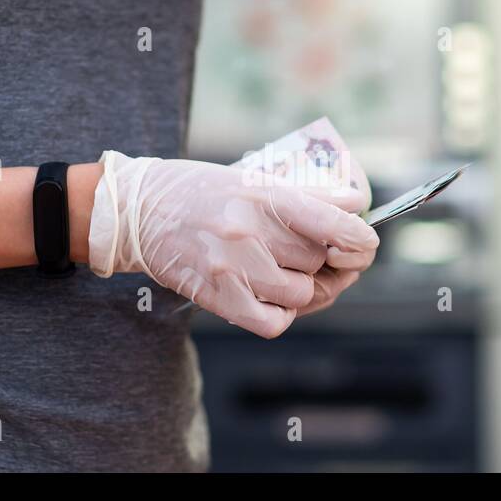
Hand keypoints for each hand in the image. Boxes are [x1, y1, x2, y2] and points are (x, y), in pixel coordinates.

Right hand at [88, 151, 378, 337]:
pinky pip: (273, 322)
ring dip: (304, 288)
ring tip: (289, 274)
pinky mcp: (218, 296)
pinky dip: (282, 314)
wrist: (136, 211)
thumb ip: (307, 195)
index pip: (337, 226)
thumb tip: (357, 205)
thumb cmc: (198, 190)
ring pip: (302, 293)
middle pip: (320, 262)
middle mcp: (251, 232)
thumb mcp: (252, 178)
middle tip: (319, 258)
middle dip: (327, 262)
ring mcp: (234, 267)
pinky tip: (274, 298)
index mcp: (265, 196)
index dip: (361, 240)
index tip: (364, 244)